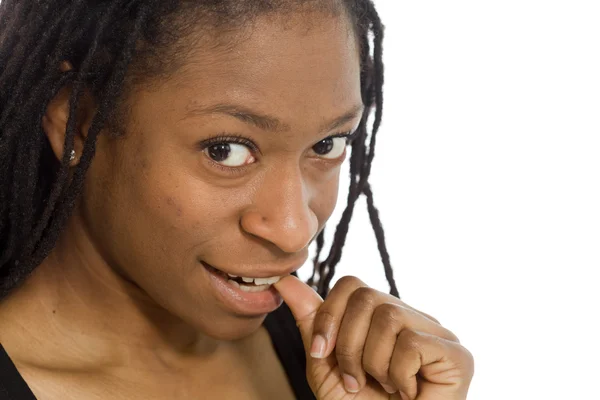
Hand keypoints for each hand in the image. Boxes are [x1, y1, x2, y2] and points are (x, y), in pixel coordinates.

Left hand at [273, 275, 473, 399]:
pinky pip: (412, 342)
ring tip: (384, 387)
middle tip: (354, 380)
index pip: (351, 284)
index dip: (329, 316)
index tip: (321, 354)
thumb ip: (312, 322)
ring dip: (373, 363)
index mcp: (382, 316)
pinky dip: (399, 375)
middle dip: (347, 345)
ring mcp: (437, 333)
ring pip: (389, 317)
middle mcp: (411, 317)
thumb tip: (285, 280)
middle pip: (366, 296)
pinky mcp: (457, 354)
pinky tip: (407, 393)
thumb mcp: (325, 364)